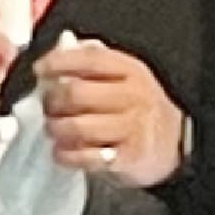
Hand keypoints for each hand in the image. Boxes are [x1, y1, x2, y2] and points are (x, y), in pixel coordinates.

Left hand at [34, 37, 187, 188]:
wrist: (175, 143)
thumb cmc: (137, 107)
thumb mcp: (124, 77)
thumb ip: (92, 65)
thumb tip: (55, 57)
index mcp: (130, 71)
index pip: (89, 59)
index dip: (57, 62)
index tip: (39, 70)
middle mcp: (132, 97)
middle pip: (75, 94)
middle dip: (51, 101)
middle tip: (47, 108)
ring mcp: (131, 128)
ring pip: (76, 127)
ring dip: (55, 129)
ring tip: (54, 129)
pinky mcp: (127, 158)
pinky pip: (85, 157)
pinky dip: (65, 155)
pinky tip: (62, 151)